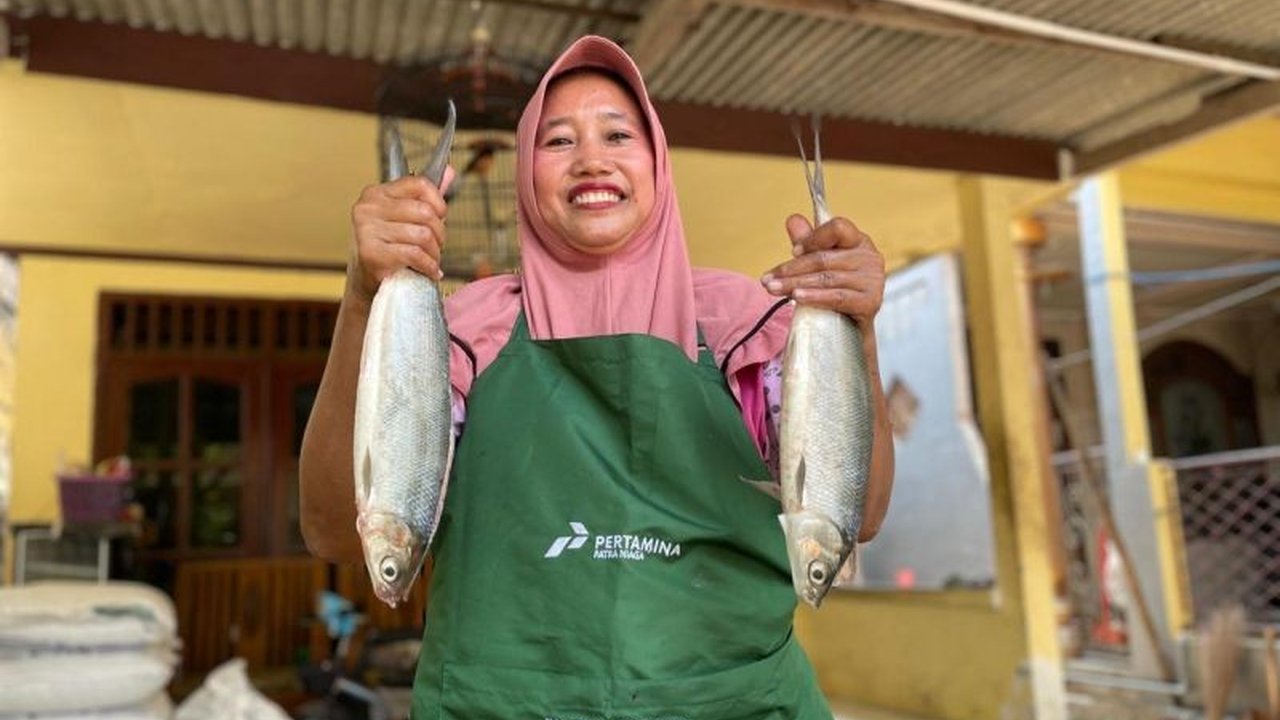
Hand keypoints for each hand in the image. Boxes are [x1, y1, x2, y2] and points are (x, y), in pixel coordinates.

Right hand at [347, 168, 454, 304]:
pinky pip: (414, 254)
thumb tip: (450, 172)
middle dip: (439, 233)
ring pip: (422, 235)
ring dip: (435, 253)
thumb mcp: (405, 218)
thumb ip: (426, 196)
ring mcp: (367, 230)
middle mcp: (368, 208)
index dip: (438, 201)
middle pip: (424, 212)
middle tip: (437, 246)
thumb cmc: (389, 246)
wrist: (366, 280)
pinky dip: (429, 266)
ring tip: (433, 261)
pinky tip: (431, 271)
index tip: (441, 216)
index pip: (418, 183)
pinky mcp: (371, 253)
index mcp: (377, 193)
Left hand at [761, 215, 885, 326]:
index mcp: (859, 241)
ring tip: (772, 289)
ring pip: (826, 278)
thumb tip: (793, 219)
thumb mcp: (819, 265)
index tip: (793, 251)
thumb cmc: (835, 291)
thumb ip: (808, 242)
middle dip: (791, 269)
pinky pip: (836, 297)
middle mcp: (870, 257)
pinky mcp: (870, 302)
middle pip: (824, 258)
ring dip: (794, 284)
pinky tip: (796, 297)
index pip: (838, 227)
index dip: (814, 238)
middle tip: (766, 280)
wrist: (851, 330)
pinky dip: (814, 297)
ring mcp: (873, 280)